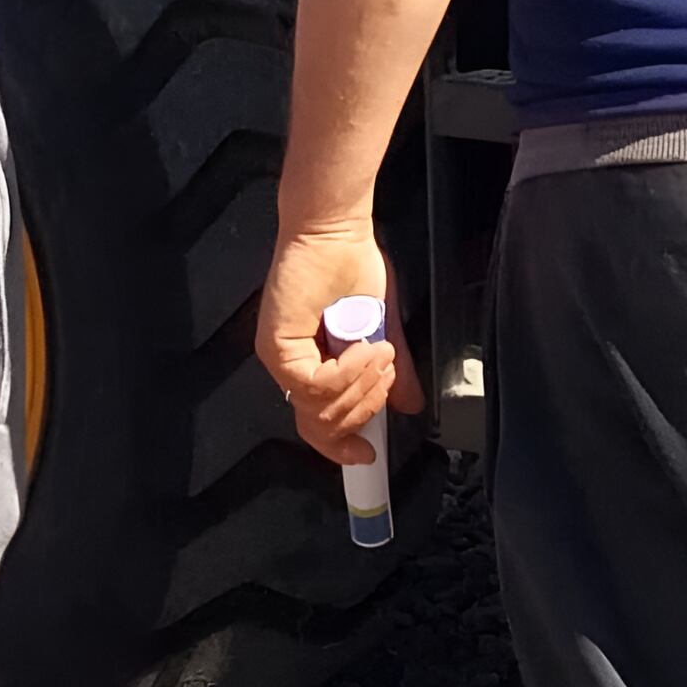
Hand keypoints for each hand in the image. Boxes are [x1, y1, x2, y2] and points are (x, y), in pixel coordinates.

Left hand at [259, 211, 413, 462]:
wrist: (338, 231)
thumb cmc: (354, 268)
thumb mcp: (382, 330)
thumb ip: (395, 372)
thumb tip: (409, 406)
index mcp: (310, 366)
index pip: (317, 424)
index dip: (342, 445)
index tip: (369, 455)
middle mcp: (289, 367)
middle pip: (321, 426)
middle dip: (365, 408)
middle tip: (390, 376)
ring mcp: (279, 358)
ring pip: (320, 409)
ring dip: (362, 386)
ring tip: (383, 354)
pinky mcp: (277, 346)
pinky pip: (315, 384)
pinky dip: (347, 372)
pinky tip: (366, 349)